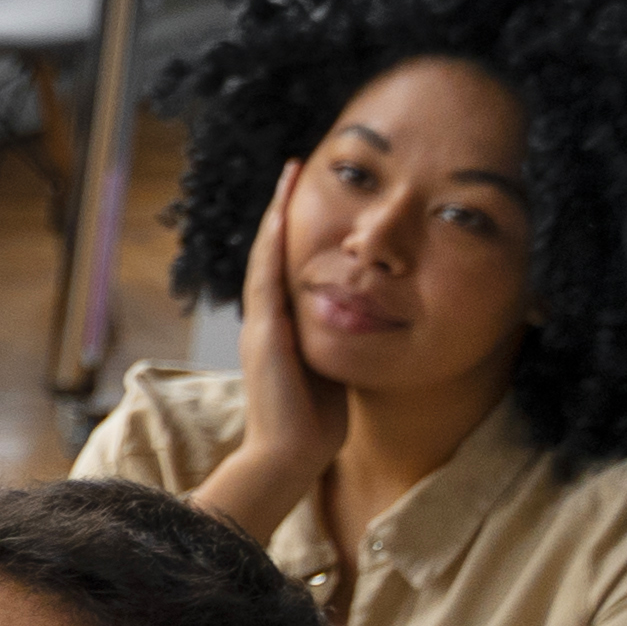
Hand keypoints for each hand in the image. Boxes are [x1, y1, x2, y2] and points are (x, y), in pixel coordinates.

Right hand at [197, 196, 344, 538]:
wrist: (290, 454)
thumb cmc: (316, 425)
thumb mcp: (333, 372)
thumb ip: (339, 346)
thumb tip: (365, 327)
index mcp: (282, 332)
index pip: (287, 272)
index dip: (294, 236)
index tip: (306, 202)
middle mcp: (266, 321)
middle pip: (272, 254)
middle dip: (282, 213)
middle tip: (293, 170)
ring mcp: (261, 324)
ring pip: (267, 256)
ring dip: (276, 214)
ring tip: (288, 176)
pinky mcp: (265, 330)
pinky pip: (268, 274)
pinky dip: (273, 240)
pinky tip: (281, 212)